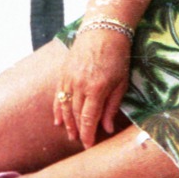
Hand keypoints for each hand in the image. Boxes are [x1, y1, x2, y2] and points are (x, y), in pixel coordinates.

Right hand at [53, 28, 132, 147]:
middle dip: (77, 130)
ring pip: (64, 106)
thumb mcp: (121, 83)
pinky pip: (58, 95)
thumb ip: (112, 107)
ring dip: (67, 122)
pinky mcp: (63, 73)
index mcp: (96, 89)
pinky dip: (57, 109)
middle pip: (75, 114)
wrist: (103, 31)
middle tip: (80, 142)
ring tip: (70, 134)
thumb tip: (106, 128)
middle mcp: (79, 85)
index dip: (87, 134)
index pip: (88, 118)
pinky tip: (58, 120)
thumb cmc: (117, 57)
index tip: (88, 146)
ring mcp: (69, 78)